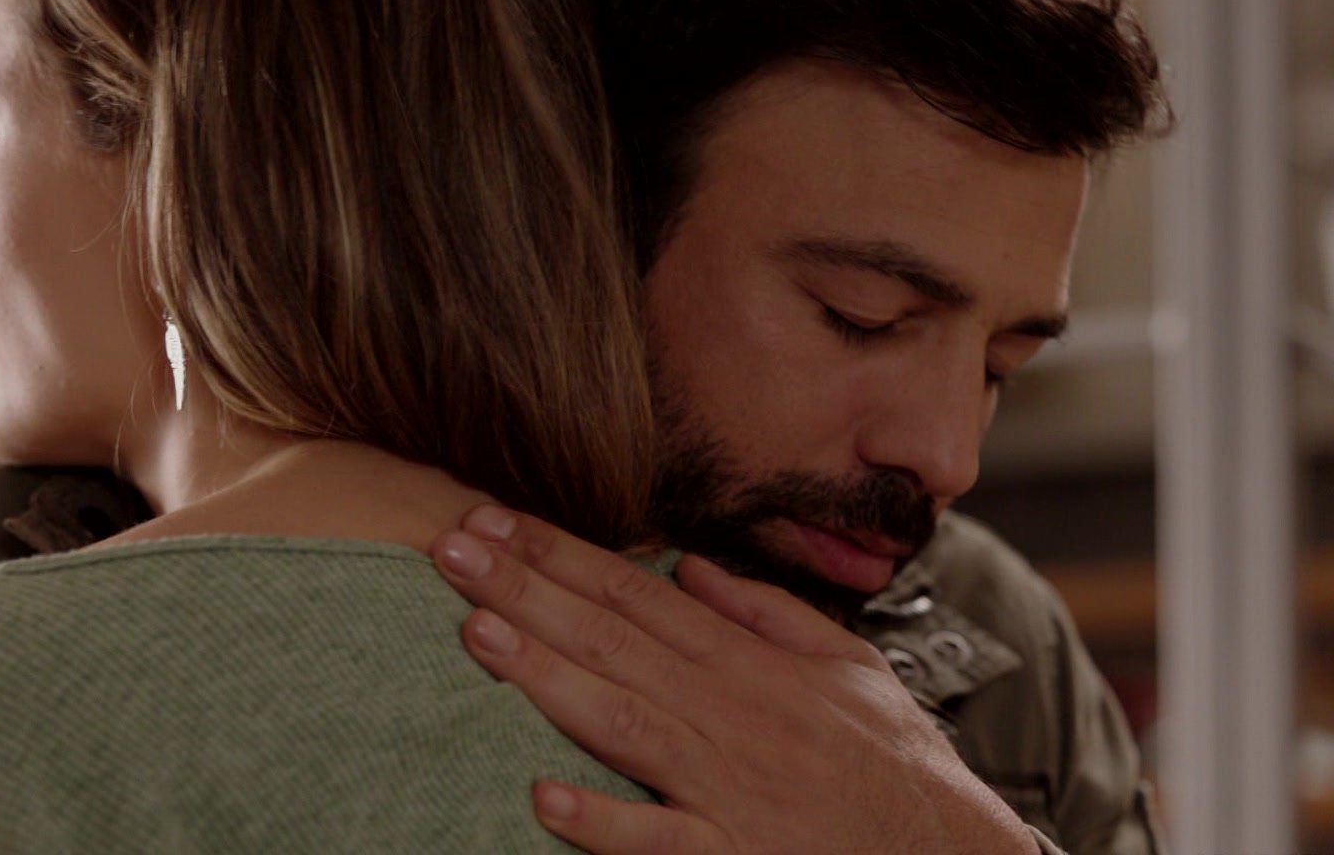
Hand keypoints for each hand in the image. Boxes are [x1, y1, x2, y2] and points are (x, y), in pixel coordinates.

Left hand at [428, 506, 1035, 854]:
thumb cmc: (891, 765)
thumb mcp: (842, 663)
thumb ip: (763, 611)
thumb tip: (691, 566)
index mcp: (744, 663)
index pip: (633, 593)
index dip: (557, 554)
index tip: (491, 520)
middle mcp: (724, 711)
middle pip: (608, 639)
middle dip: (525, 590)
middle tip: (450, 549)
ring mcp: (723, 783)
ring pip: (618, 719)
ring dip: (543, 675)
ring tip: (474, 633)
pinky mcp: (729, 854)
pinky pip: (657, 840)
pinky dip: (604, 819)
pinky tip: (544, 797)